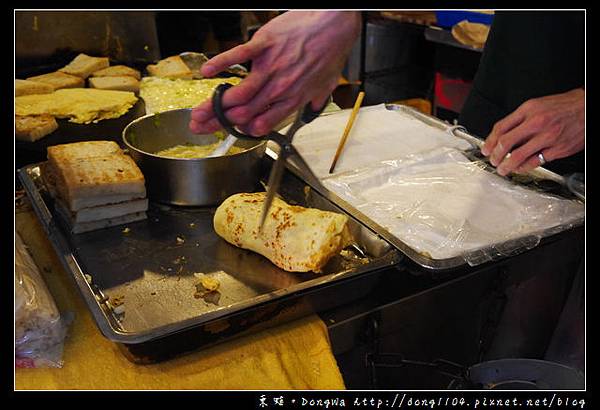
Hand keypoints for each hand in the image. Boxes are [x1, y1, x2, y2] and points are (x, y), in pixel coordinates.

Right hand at [189, 11, 360, 135]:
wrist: (335, 23)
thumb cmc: (331, 50)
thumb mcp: (325, 84)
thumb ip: (314, 101)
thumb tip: (311, 110)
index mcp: (292, 99)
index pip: (261, 124)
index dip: (241, 131)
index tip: (228, 132)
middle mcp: (280, 87)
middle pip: (243, 113)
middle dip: (218, 123)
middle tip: (200, 127)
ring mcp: (270, 66)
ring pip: (238, 93)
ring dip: (214, 106)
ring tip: (197, 113)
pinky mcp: (264, 45)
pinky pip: (238, 56)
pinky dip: (221, 64)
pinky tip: (206, 72)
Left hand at [481, 88, 584, 175]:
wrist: (587, 108)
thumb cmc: (563, 107)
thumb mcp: (537, 105)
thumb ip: (520, 119)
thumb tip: (503, 135)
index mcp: (529, 110)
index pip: (501, 127)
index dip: (490, 141)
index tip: (486, 149)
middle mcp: (537, 123)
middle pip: (506, 142)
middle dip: (495, 155)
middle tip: (493, 161)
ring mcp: (547, 137)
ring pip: (518, 155)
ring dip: (506, 165)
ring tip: (502, 169)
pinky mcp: (557, 149)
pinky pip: (534, 162)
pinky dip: (523, 167)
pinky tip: (519, 168)